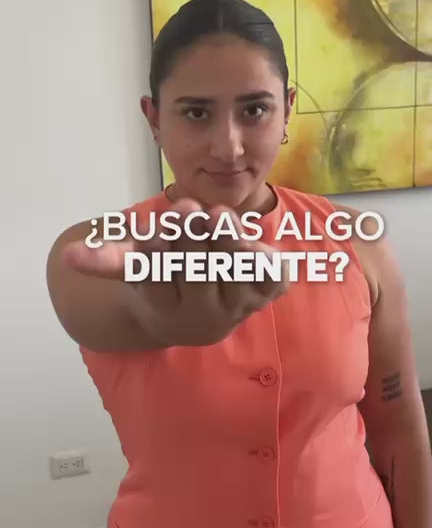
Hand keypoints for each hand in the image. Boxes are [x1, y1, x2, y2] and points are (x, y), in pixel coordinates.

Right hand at [61, 198, 289, 346]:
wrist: (202, 312)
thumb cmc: (164, 277)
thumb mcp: (137, 270)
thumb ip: (109, 260)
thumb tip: (67, 255)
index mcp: (165, 310)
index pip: (158, 284)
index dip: (158, 259)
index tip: (154, 234)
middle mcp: (201, 317)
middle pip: (197, 274)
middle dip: (192, 241)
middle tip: (186, 209)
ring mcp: (235, 309)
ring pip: (234, 274)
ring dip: (228, 243)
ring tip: (216, 215)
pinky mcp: (263, 297)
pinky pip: (268, 279)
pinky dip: (263, 260)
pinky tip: (255, 240)